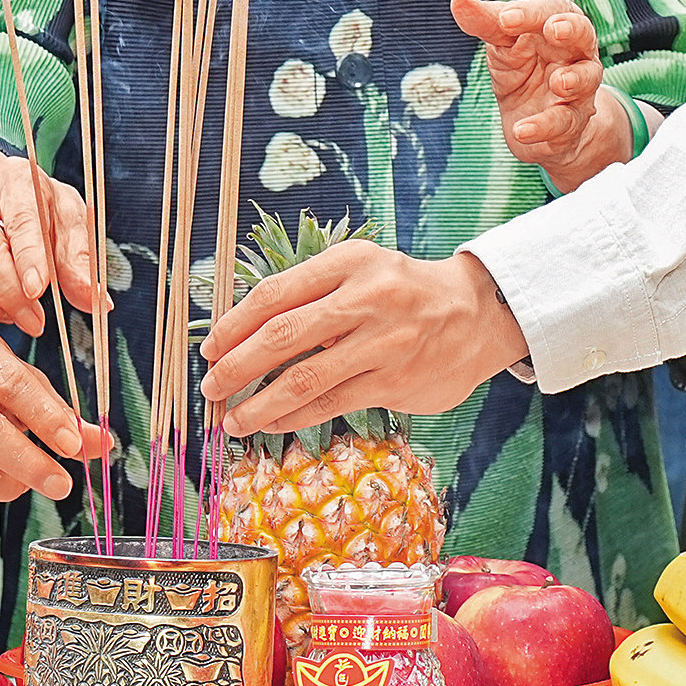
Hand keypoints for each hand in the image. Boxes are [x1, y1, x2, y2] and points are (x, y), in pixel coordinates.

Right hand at [0, 141, 102, 337]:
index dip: (28, 256)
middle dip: (8, 292)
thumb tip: (97, 303)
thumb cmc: (37, 208)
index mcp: (19, 182)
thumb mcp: (68, 218)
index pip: (21, 218)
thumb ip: (80, 258)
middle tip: (34, 320)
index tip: (38, 289)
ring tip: (13, 316)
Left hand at [198, 240, 528, 435]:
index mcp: (349, 261)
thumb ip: (310, 294)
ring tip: (233, 420)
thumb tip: (242, 335)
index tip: (210, 349)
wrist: (475, 313)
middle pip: (282, 335)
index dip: (234, 325)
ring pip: (304, 378)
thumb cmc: (401, 292)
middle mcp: (365, 297)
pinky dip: (295, 417)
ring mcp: (382, 341)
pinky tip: (273, 425)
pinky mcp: (394, 381)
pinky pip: (331, 403)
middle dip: (236, 366)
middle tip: (210, 387)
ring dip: (260, 403)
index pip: (275, 293)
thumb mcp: (359, 271)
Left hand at [452, 0, 613, 175]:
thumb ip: (484, 21)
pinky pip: (563, 123)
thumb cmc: (521, 67)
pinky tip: (522, 131)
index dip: (529, 12)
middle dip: (572, 30)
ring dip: (574, 80)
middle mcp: (575, 52)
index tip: (505, 17)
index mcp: (556, 23)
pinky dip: (543, 127)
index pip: (549, 9)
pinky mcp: (572, 122)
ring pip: (586, 79)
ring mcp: (579, 87)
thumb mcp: (501, 43)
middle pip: (583, 33)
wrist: (534, 120)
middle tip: (554, 30)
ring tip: (559, 83)